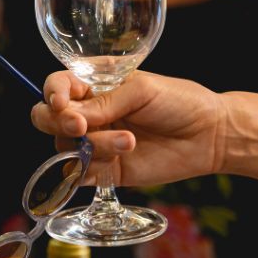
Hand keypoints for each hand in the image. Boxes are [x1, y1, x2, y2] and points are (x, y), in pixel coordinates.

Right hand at [31, 70, 225, 188]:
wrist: (210, 136)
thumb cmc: (179, 101)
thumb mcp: (142, 90)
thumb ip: (105, 103)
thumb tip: (72, 116)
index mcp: (93, 84)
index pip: (56, 85)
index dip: (52, 93)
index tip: (62, 102)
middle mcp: (88, 112)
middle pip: (47, 118)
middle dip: (58, 123)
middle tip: (81, 127)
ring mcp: (95, 141)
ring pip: (66, 147)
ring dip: (94, 145)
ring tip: (129, 141)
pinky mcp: (106, 169)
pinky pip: (81, 173)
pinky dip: (92, 168)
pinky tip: (122, 156)